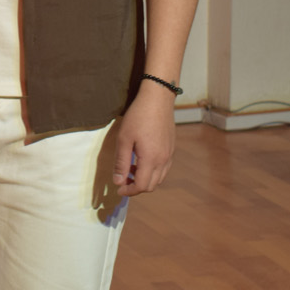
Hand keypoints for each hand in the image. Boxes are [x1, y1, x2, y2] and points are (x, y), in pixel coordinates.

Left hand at [111, 80, 177, 196]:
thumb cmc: (138, 116)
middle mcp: (163, 160)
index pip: (141, 186)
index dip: (129, 191)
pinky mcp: (171, 148)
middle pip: (151, 185)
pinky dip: (153, 171)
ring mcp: (169, 154)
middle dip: (136, 187)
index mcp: (151, 159)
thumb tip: (118, 182)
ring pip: (159, 178)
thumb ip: (121, 162)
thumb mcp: (124, 139)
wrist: (158, 99)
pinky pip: (164, 168)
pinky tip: (142, 160)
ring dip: (145, 179)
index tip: (118, 188)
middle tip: (123, 180)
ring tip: (130, 169)